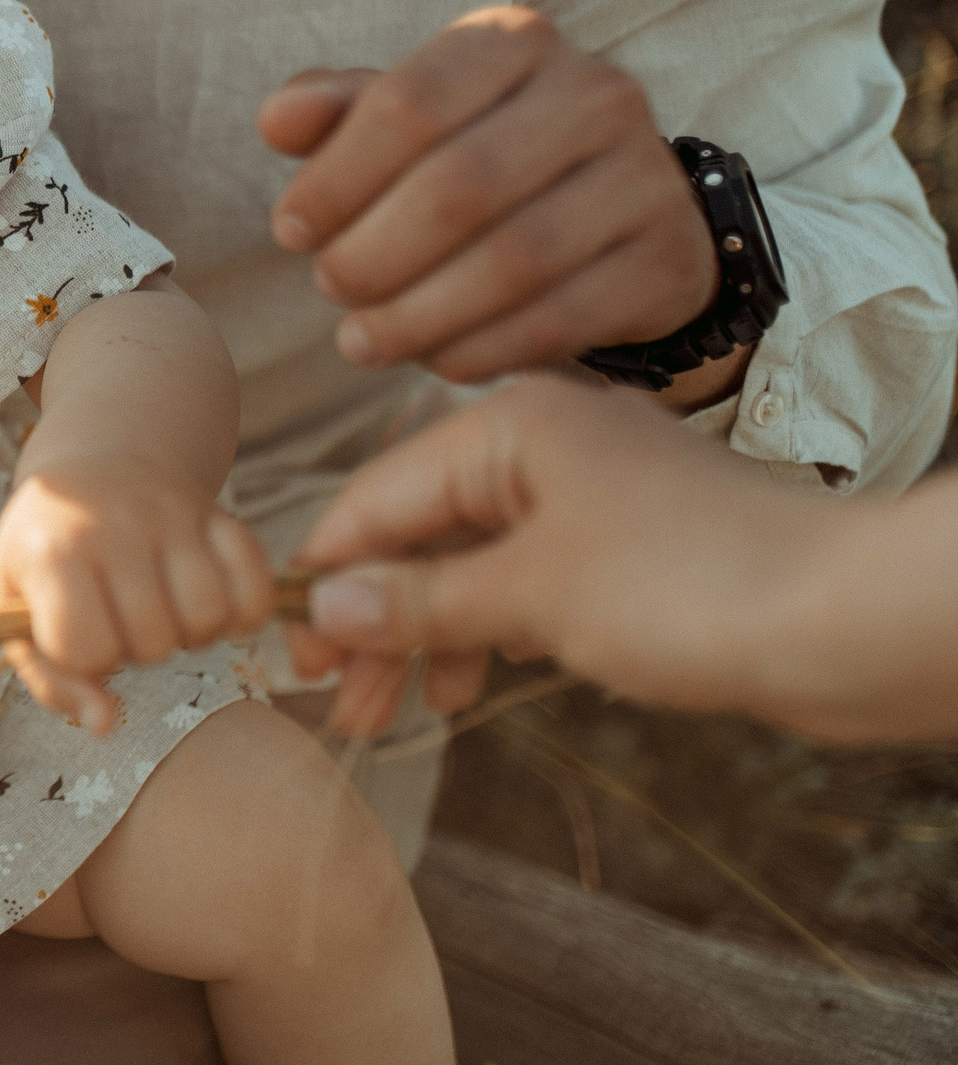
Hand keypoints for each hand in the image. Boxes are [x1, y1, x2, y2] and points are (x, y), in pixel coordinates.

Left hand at [0, 459, 272, 731]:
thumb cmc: (49, 551)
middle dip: (138, 647)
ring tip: (166, 611)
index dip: (88, 659)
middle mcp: (114, 527)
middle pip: (153, 642)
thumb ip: (50, 676)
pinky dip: (245, 612)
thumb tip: (105, 724)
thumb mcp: (17, 607)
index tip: (80, 632)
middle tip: (123, 617)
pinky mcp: (217, 513)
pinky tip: (216, 606)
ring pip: (208, 616)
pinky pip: (255, 586)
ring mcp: (170, 515)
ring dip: (192, 633)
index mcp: (52, 552)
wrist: (93, 466)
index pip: (87, 650)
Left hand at [261, 7, 730, 395]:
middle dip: (373, 253)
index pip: (409, 102)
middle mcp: (593, 93)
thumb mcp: (412, 121)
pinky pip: (561, 318)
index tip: (289, 230)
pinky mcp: (667, 258)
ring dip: (418, 314)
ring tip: (362, 340)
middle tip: (330, 289)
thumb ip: (340, 112)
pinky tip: (435, 359)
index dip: (335, 175)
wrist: (624, 214)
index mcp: (513, 42)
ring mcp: (644, 175)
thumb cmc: (484, 157)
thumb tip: (277, 120)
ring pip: (513, 260)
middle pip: (459, 186)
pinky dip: (482, 348)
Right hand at [287, 376, 805, 734]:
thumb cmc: (691, 588)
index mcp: (510, 425)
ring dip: (427, 634)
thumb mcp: (530, 597)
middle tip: (338, 702)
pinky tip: (469, 682)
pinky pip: (526, 580)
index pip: (378, 496)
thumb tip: (322, 604)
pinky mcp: (629, 547)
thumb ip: (418, 601)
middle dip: (374, 617)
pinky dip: (487, 629)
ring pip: (472, 561)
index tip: (285, 648)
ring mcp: (590, 495)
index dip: (326, 573)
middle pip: (421, 531)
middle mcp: (544, 444)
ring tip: (397, 711)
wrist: (851, 620)